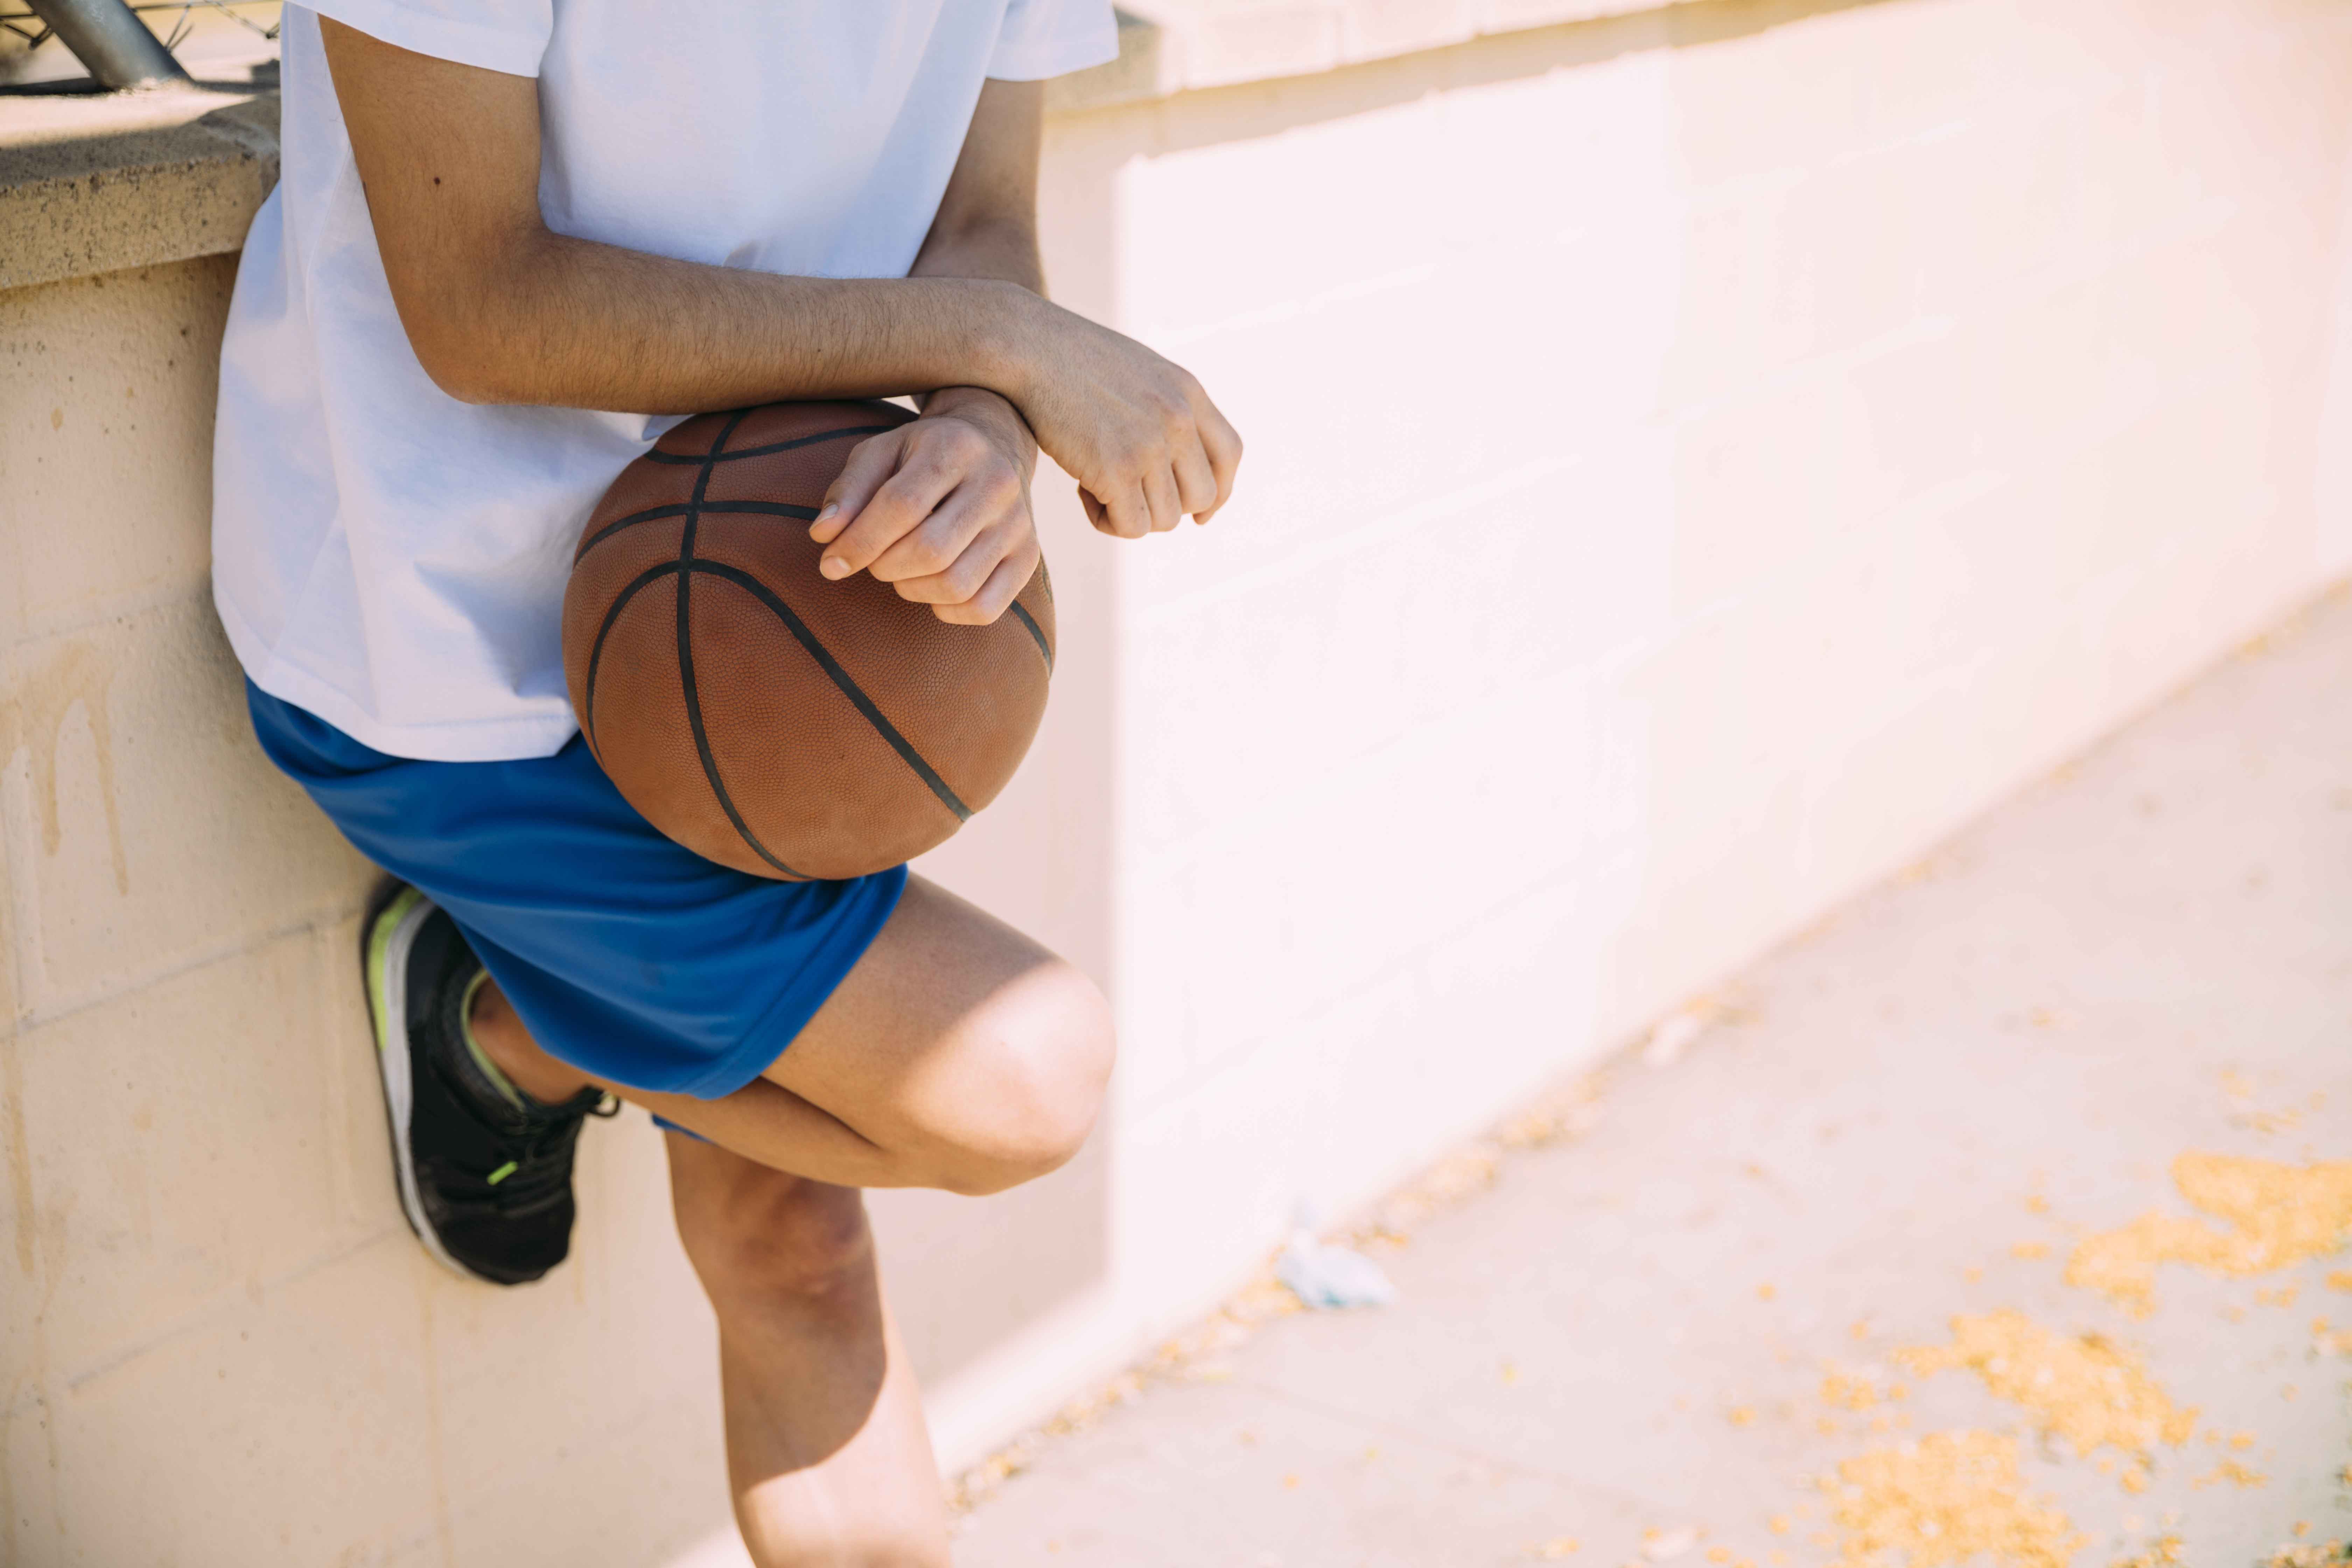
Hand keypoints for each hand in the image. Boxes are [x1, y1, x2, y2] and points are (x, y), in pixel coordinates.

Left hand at [808, 388, 1040, 624]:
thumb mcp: (881, 453)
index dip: (858, 543)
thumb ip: (849, 489)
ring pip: (956, 584)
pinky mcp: (1028, 557)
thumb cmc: (922, 455)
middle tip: (872, 562)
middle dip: (884, 567)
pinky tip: (931, 589)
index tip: (830, 564)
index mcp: (955, 446)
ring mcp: (1019, 523)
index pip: (901, 506)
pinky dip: (945, 611)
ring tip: (900, 571)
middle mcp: (997, 483)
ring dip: (911, 589)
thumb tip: (823, 535)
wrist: (994, 446)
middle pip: (930, 550)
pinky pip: (983, 609)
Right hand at [1005, 296, 1242, 537]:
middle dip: (1169, 508)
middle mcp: (1178, 419)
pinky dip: (1107, 522)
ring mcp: (1149, 445)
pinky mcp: (1115, 470)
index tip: (1199, 514)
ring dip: (1132, 515)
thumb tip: (1177, 466)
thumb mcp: (1139, 373)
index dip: (1219, 492)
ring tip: (1098, 488)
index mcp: (1188, 393)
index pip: (1230, 455)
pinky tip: (1083, 493)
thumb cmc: (1071, 361)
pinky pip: (1130, 527)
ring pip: (1165, 519)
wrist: (1029, 348)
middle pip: (1201, 496)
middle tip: (1130, 496)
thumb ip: (1166, 409)